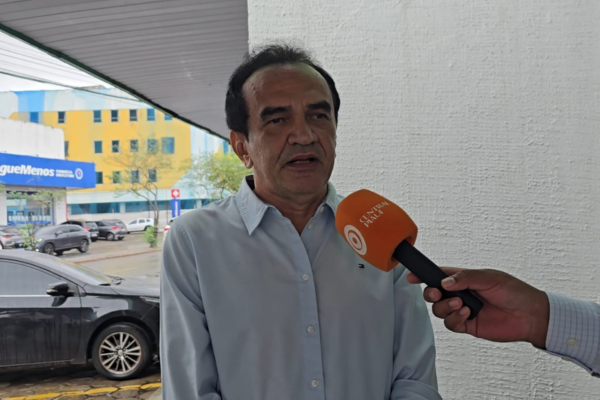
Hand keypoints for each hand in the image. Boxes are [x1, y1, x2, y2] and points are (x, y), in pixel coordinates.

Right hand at [407, 267, 549, 347]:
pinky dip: (455, 319)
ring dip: (446, 307)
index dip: (423, 275)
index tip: (411, 276)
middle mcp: (460, 294)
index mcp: (463, 279)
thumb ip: (466, 278)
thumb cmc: (514, 291)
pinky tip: (468, 315)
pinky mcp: (467, 325)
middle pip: (433, 294)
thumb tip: (445, 282)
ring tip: (462, 305)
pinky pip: (450, 324)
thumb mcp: (490, 278)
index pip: (438, 275)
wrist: (530, 316)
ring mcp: (462, 310)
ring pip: (439, 310)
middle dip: (430, 294)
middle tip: (437, 293)